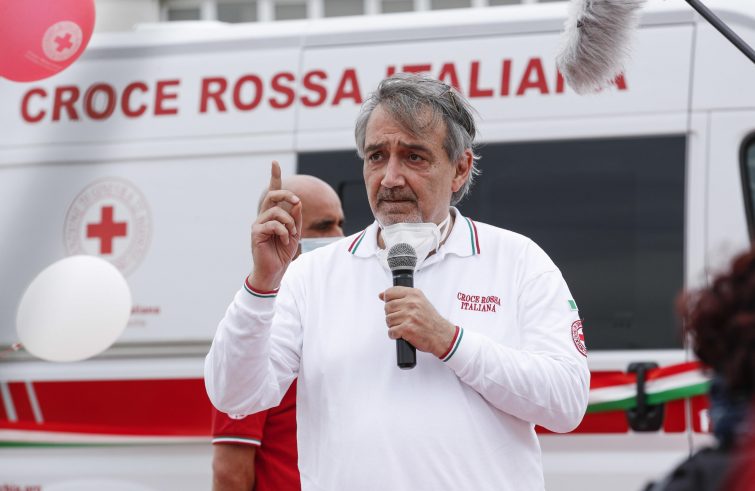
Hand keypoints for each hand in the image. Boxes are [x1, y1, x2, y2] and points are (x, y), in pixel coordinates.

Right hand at [248, 161, 301, 290]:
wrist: (274, 271)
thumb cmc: (282, 253)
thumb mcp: (294, 233)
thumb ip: (296, 218)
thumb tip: (297, 202)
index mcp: (273, 215)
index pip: (273, 193)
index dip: (274, 177)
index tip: (274, 163)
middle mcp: (264, 216)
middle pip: (272, 194)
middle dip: (286, 194)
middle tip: (296, 202)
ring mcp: (258, 224)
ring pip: (276, 211)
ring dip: (289, 223)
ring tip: (291, 235)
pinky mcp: (256, 233)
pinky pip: (273, 225)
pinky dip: (283, 232)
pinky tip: (284, 241)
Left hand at [379, 287, 455, 357]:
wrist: (441, 335)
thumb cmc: (430, 320)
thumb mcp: (419, 301)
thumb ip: (401, 296)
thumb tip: (382, 295)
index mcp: (414, 294)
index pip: (390, 292)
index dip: (388, 300)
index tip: (393, 306)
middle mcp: (412, 303)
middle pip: (387, 307)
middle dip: (392, 315)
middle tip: (401, 319)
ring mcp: (409, 316)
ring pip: (388, 320)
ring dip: (393, 326)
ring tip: (403, 326)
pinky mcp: (407, 329)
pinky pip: (391, 332)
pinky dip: (394, 335)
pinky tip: (402, 333)